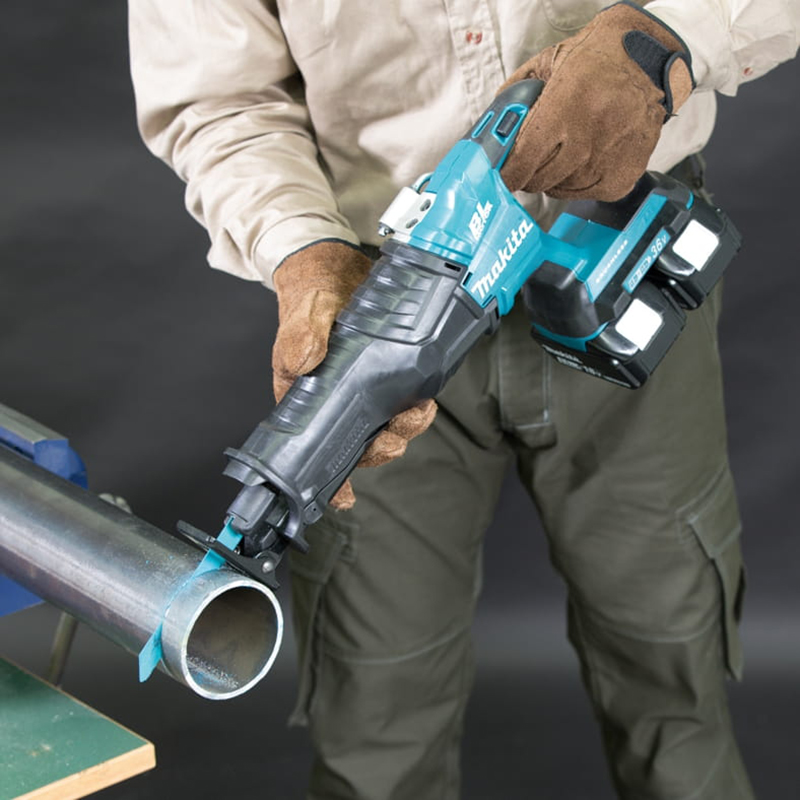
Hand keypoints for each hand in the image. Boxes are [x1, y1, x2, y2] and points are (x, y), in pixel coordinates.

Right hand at [272, 240, 436, 509]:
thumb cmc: (310, 292)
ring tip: (417, 411)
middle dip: (381, 447)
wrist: (337, 266)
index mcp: (306, 396)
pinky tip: (425, 397)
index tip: (342, 497)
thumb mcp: (303, 310)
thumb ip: (301, 334)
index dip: (329, 476)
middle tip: (394, 434)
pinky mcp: (389, 371)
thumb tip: (304, 361)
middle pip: (358, 441)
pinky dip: (417, 404)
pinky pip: (404, 399)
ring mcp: (365, 387)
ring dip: (404, 427)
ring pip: (385, 423)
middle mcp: (336, 398)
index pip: (314, 445)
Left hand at [501, 1, 693, 201]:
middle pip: (539, 178)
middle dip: (528, 173)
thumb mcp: (550, 62)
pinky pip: (587, 193)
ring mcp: (608, 159)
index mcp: (566, 106)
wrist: (650, 58)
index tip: (501, 173)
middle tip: (529, 161)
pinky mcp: (624, 176)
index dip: (507, 172)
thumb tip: (492, 128)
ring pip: (561, 189)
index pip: (523, 159)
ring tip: (561, 153)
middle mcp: (588, 137)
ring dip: (553, 178)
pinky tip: (582, 162)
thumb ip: (516, 93)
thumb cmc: (598, 60)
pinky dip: (578, 184)